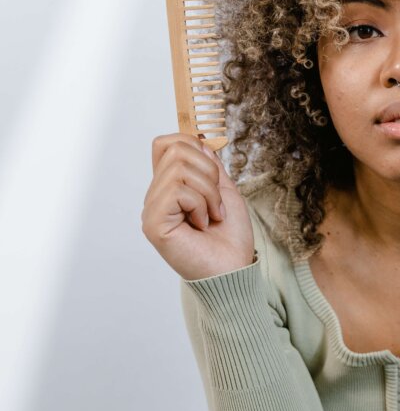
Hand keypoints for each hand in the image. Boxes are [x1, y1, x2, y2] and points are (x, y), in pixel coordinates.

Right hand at [142, 134, 254, 280]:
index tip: (213, 172)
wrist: (234, 269)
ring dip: (208, 192)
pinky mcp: (154, 223)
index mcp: (170, 187)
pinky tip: (202, 225)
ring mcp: (153, 209)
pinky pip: (178, 190)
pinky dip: (201, 204)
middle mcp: (156, 196)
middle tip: (216, 203)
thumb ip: (209, 165)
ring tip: (212, 215)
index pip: (165, 144)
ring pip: (179, 168)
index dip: (191, 145)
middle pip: (176, 149)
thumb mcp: (224, 190)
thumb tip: (197, 141)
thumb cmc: (230, 237)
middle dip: (208, 172)